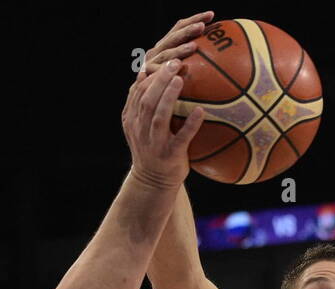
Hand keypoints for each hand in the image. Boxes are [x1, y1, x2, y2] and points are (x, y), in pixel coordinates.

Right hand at [122, 13, 212, 188]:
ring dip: (169, 96)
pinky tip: (202, 112)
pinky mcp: (170, 155)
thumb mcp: (143, 126)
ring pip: (158, 116)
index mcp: (132, 119)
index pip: (137, 91)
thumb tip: (149, 73)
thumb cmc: (154, 149)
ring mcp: (155, 143)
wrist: (153, 183)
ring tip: (180, 79)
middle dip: (159, 79)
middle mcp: (141, 130)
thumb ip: (144, 103)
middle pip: (146, 99)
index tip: (163, 59)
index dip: (149, 74)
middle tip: (174, 62)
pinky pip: (181, 138)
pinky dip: (191, 124)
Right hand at [137, 11, 212, 80]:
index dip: (194, 19)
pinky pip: (159, 72)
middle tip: (202, 26)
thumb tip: (218, 54)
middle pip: (174, 37)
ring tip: (193, 47)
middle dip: (188, 30)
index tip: (211, 15)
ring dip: (180, 49)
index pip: (180, 27)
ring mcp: (151, 61)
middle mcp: (158, 50)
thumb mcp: (181, 70)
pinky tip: (179, 68)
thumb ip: (194, 61)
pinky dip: (167, 69)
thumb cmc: (169, 86)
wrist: (147, 99)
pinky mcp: (148, 74)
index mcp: (166, 45)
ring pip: (167, 53)